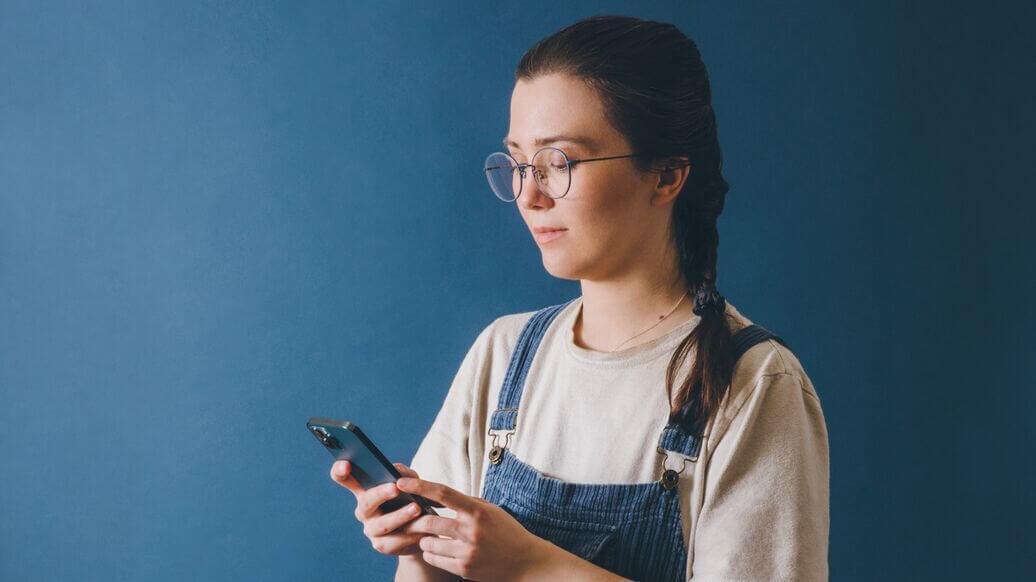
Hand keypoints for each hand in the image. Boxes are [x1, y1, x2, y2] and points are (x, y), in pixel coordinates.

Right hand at [330, 460, 426, 555]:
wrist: (421, 529)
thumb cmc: (411, 498)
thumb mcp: (410, 481)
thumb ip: (403, 473)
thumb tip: (397, 471)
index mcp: (364, 489)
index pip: (344, 479)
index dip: (340, 471)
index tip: (346, 465)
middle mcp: (363, 510)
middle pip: (366, 501)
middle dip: (380, 494)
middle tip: (395, 488)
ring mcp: (370, 529)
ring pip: (382, 524)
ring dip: (399, 516)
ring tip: (416, 508)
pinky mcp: (382, 545)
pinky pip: (395, 541)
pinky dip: (410, 534)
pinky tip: (421, 529)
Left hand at [396, 476, 547, 580]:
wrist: (525, 562)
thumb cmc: (507, 532)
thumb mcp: (490, 510)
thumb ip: (467, 503)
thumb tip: (439, 495)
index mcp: (477, 511)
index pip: (443, 494)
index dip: (419, 487)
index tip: (401, 482)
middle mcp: (471, 531)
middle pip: (429, 522)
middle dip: (416, 520)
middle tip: (411, 518)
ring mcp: (467, 552)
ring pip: (428, 542)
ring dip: (424, 538)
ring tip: (430, 535)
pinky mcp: (464, 569)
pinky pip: (434, 559)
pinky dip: (431, 553)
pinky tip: (438, 549)